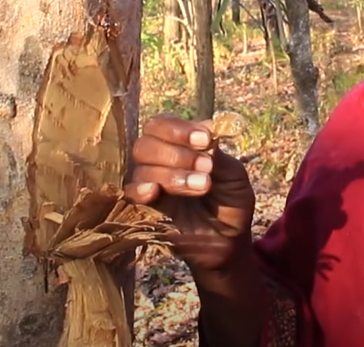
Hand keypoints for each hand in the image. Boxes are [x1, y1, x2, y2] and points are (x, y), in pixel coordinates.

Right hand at [126, 113, 255, 274]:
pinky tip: (155, 192)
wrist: (228, 240)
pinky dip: (141, 189)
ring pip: (142, 168)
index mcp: (179, 145)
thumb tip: (207, 130)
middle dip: (177, 153)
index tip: (205, 139)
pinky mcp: (142, 209)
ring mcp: (149, 184)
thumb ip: (218, 154)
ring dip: (173, 174)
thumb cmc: (230, 202)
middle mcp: (159, 160)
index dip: (180, 129)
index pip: (163, 124)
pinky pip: (130, 194)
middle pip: (147, 143)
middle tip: (206, 167)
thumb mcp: (233, 175)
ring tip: (203, 186)